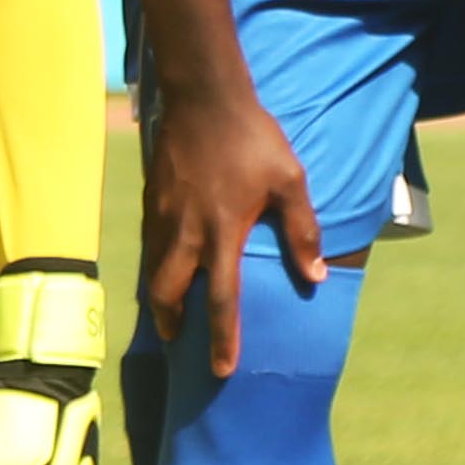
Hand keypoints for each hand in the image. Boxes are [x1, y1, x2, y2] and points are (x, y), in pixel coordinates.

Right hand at [134, 58, 324, 374]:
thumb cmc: (253, 138)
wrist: (204, 96)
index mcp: (223, 231)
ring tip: (167, 311)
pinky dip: (153, 262)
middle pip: (168, 293)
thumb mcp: (290, 181)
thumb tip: (316, 276)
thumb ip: (303, 231)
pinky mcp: (152, 198)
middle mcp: (187, 231)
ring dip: (159, 296)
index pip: (221, 298)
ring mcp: (164, 214)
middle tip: (178, 340)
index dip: (222, 337)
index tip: (222, 368)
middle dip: (172, 323)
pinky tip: (162, 264)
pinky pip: (148, 242)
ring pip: (152, 269)